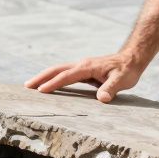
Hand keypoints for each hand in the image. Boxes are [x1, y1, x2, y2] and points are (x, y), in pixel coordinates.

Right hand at [25, 53, 142, 102]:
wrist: (132, 58)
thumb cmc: (127, 70)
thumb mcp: (122, 80)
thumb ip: (111, 89)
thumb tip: (102, 99)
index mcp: (87, 67)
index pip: (66, 76)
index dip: (53, 83)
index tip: (40, 90)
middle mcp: (81, 64)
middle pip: (56, 70)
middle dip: (41, 77)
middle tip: (26, 86)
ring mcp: (82, 66)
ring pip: (59, 70)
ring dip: (44, 77)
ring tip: (31, 86)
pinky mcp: (84, 70)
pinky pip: (65, 74)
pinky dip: (54, 78)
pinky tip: (50, 85)